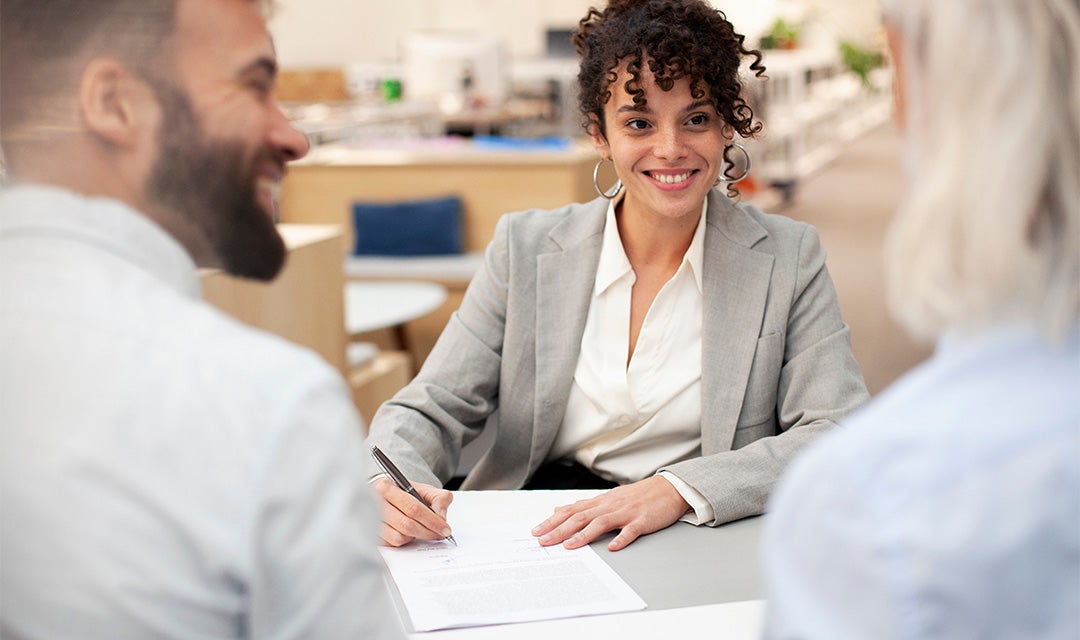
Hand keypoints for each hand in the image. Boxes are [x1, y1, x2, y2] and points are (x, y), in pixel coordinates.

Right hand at [372, 476, 453, 546]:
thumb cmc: (405, 493)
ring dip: (414, 536)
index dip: (432, 521)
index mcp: (387, 487)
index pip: (413, 508)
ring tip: (420, 529)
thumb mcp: (424, 490)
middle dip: (427, 532)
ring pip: (399, 537)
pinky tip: (408, 532)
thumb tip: (441, 517)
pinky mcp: (371, 534)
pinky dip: (404, 541)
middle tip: (439, 534)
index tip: (445, 529)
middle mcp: (374, 504)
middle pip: (406, 525)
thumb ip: (439, 499)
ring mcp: (370, 520)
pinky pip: (392, 544)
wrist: (387, 496)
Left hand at [530, 475, 690, 550]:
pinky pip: (631, 531)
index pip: (572, 510)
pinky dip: (621, 539)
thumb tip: (560, 510)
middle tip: (543, 541)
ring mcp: (626, 513)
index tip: (537, 531)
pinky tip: (612, 547)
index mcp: (601, 502)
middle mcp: (610, 505)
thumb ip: (585, 506)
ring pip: (601, 523)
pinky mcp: (642, 521)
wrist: (668, 489)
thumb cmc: (638, 496)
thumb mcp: (608, 498)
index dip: (553, 521)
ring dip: (583, 535)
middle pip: (580, 517)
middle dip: (560, 529)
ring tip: (569, 546)